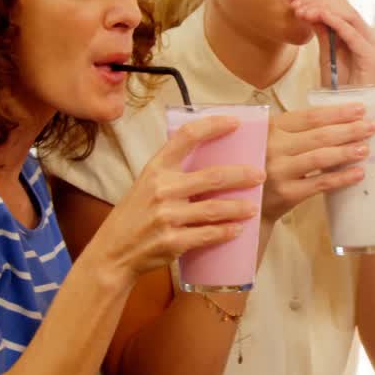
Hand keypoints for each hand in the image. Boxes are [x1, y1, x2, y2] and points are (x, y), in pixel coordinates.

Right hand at [90, 115, 264, 285]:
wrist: (113, 252)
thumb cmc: (136, 214)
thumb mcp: (147, 184)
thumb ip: (174, 170)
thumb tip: (214, 154)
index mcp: (156, 168)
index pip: (187, 137)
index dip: (213, 125)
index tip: (235, 122)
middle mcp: (161, 189)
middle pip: (213, 176)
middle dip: (242, 175)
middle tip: (261, 174)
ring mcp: (167, 216)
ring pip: (214, 208)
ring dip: (239, 207)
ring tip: (255, 206)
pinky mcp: (172, 241)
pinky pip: (208, 234)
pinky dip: (227, 232)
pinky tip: (239, 229)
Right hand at [263, 105, 374, 220]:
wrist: (246, 202)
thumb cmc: (263, 165)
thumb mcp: (271, 140)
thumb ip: (295, 130)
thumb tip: (340, 120)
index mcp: (270, 128)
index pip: (310, 116)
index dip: (337, 113)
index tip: (360, 109)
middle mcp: (273, 147)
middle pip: (319, 135)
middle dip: (349, 129)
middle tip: (371, 126)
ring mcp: (279, 171)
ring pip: (320, 157)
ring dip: (347, 151)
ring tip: (366, 148)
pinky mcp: (286, 194)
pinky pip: (320, 183)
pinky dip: (342, 177)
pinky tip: (358, 173)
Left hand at [292, 0, 374, 86]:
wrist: (351, 109)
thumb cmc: (341, 86)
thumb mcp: (326, 54)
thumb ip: (322, 33)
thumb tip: (309, 11)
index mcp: (357, 32)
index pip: (339, 6)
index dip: (317, 0)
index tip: (296, 4)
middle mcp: (366, 34)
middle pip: (344, 6)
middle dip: (318, 2)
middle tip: (297, 6)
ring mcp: (370, 44)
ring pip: (349, 15)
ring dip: (324, 9)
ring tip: (304, 12)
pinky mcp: (370, 55)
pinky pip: (352, 33)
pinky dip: (335, 22)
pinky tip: (320, 16)